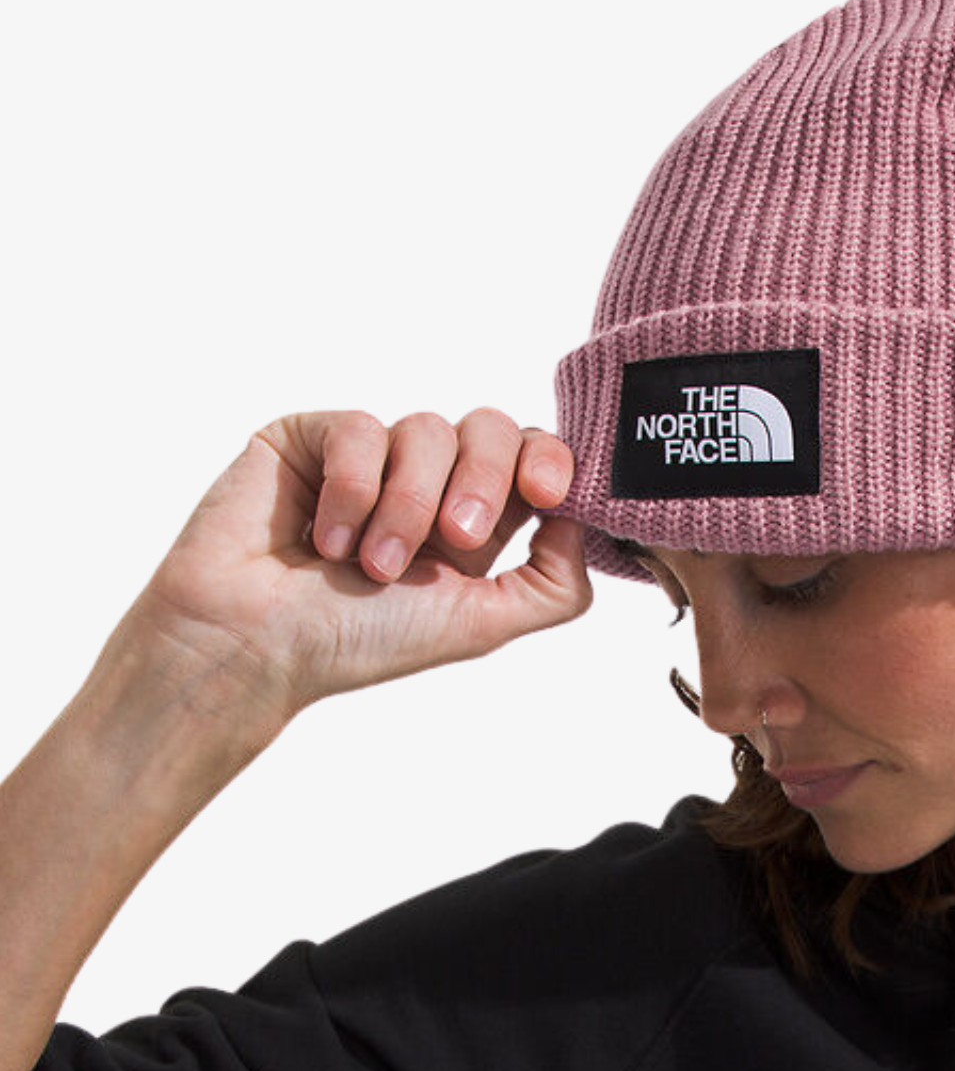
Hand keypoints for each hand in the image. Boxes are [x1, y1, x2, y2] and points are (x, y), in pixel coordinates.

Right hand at [105, 407, 591, 730]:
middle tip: (454, 541)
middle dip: (483, 482)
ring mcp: (371, 455)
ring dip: (405, 507)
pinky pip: (362, 427)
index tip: (547, 495)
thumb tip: (585, 522)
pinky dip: (351, 489)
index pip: (534, 461)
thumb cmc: (357, 643)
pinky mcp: (315, 434)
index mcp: (474, 525)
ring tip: (367, 566)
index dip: (552, 463)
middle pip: (493, 428)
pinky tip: (321, 539)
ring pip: (428, 429)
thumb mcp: (478, 626)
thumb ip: (550, 585)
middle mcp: (427, 484)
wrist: (254, 644)